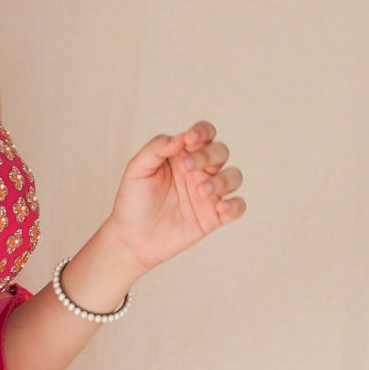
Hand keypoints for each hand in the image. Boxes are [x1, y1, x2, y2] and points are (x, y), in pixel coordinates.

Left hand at [108, 121, 245, 272]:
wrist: (131, 238)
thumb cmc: (133, 200)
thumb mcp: (137, 169)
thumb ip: (156, 148)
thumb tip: (180, 137)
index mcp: (183, 155)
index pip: (204, 134)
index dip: (203, 132)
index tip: (190, 139)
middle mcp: (200, 171)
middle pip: (220, 152)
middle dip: (208, 156)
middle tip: (186, 167)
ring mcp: (209, 194)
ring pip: (234, 177)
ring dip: (222, 180)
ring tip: (201, 191)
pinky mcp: (214, 217)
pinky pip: (238, 207)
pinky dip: (235, 205)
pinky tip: (220, 207)